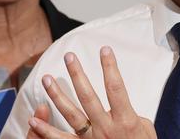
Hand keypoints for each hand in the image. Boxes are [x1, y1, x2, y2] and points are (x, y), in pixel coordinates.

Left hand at [27, 46, 156, 138]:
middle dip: (77, 74)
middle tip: (69, 57)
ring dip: (57, 95)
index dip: (110, 67)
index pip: (116, 87)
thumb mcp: (146, 130)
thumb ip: (134, 116)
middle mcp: (106, 128)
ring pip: (70, 114)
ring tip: (46, 78)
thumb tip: (123, 106)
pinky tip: (33, 119)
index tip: (105, 50)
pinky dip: (45, 131)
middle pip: (88, 96)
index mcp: (125, 120)